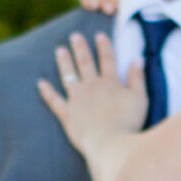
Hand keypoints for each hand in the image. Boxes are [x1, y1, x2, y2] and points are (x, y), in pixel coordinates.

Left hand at [37, 30, 145, 163]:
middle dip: (79, 48)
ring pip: (68, 75)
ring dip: (64, 62)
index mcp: (110, 82)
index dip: (103, 46)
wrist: (110, 144)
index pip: (107, 59)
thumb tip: (137, 59)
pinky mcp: (67, 114)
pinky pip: (54, 101)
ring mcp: (77, 99)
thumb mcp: (141, 99)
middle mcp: (92, 86)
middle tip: (74, 36)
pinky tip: (40, 83)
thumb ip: (138, 78)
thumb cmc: (129, 124)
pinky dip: (46, 92)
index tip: (99, 35)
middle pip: (84, 63)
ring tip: (59, 50)